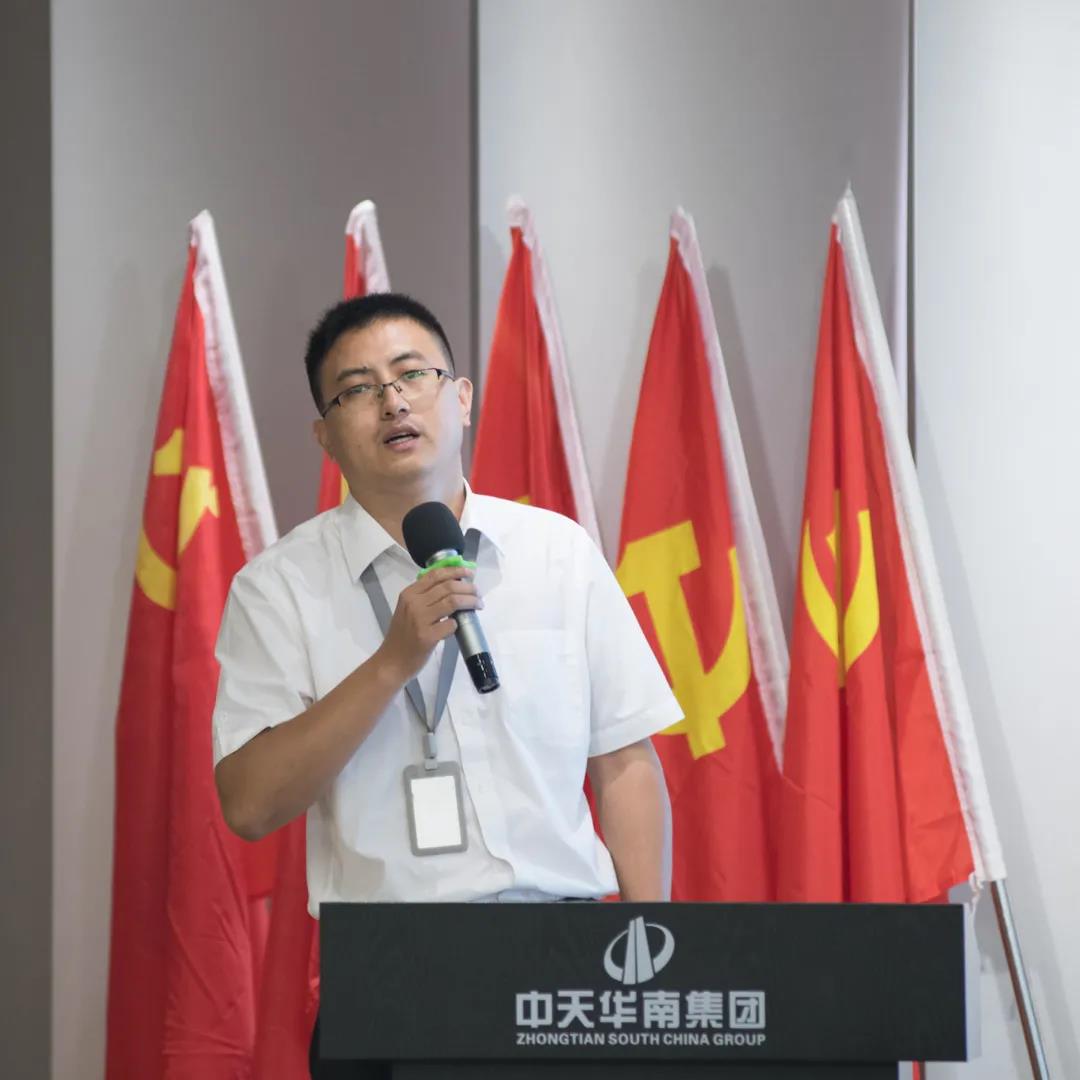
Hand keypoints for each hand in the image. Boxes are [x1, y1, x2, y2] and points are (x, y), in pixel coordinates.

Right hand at [376, 565, 481, 684]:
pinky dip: (457, 624)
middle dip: (468, 587)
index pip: (435, 575)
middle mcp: (413, 604)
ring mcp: (420, 620)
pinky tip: (457, 626)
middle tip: (478, 592)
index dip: (455, 571)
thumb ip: (425, 597)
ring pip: (453, 602)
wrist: (391, 662)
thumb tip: (452, 586)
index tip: (469, 572)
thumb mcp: (407, 610)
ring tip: (478, 604)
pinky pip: (451, 624)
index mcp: (409, 594)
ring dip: (470, 601)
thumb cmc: (402, 636)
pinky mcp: (427, 636)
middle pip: (448, 587)